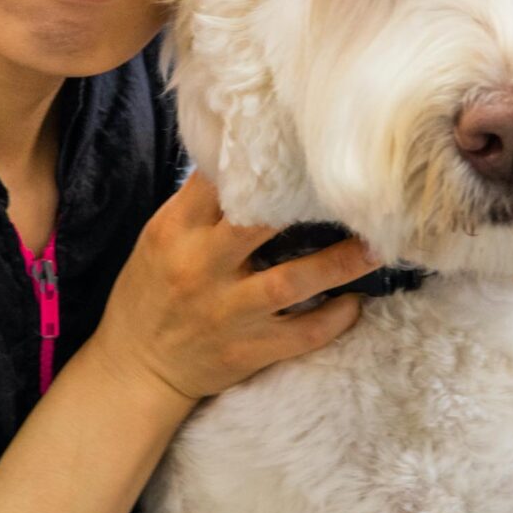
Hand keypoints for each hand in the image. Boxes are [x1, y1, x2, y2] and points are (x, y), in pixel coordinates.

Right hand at [87, 170, 384, 403]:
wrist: (136, 369)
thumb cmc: (151, 292)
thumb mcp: (160, 238)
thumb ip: (199, 205)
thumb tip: (248, 160)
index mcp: (175, 232)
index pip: (217, 182)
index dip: (259, 160)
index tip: (298, 143)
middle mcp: (201, 268)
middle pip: (258, 225)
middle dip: (306, 204)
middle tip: (351, 190)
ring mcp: (228, 313)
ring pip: (292, 282)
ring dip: (340, 263)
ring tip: (377, 245)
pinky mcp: (249, 350)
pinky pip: (303, 334)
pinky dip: (335, 317)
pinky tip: (357, 300)